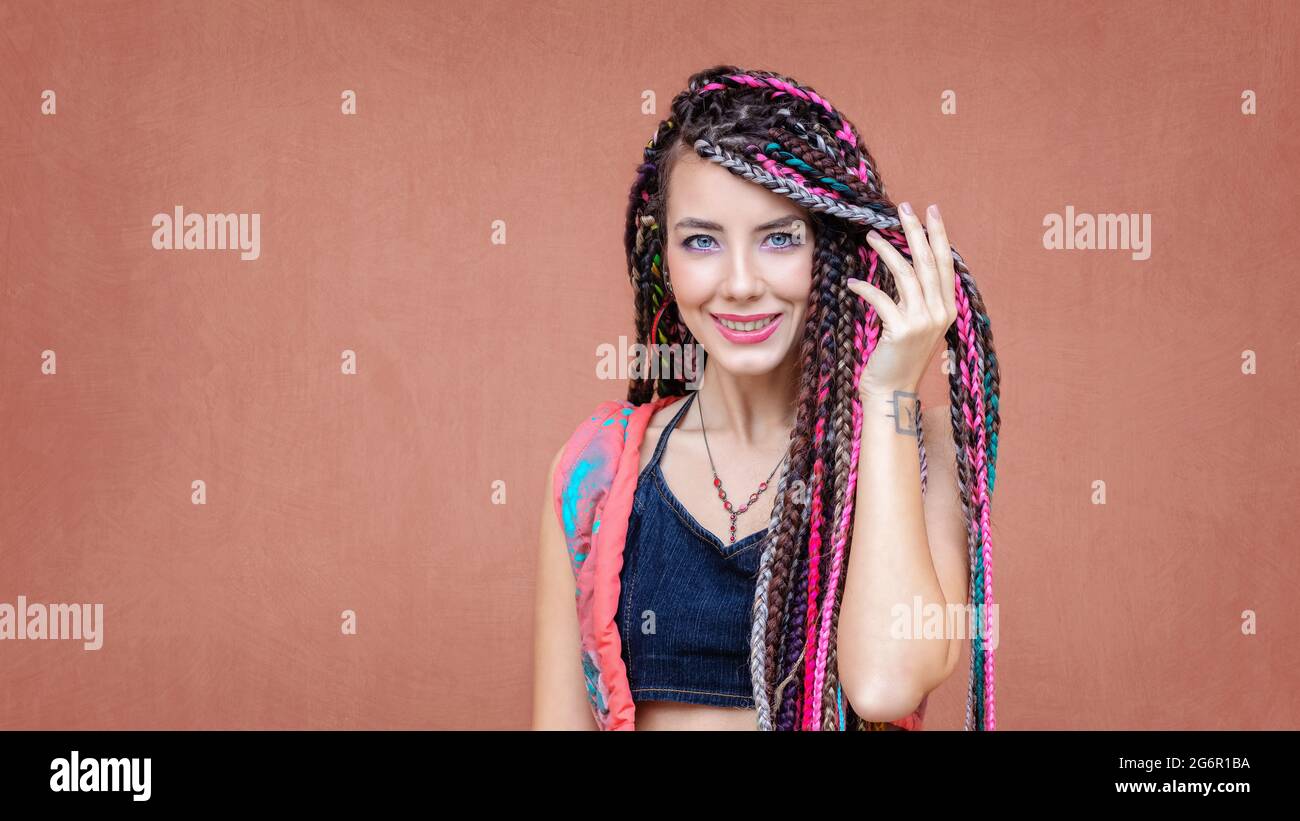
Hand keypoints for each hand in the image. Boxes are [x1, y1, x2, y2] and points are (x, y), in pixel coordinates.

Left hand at [846, 202, 957, 397]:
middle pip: (928, 262)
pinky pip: (881, 299)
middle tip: (904, 208)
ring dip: (887, 251)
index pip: (944, 264)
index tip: (931, 211)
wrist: (891, 392)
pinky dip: (865, 288)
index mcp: (947, 308)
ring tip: (871, 235)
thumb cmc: (898, 357)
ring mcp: (923, 322)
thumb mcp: (914, 324)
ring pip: (907, 274)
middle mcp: (940, 312)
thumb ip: (917, 298)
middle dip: (916, 231)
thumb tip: (907, 266)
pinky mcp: (902, 330)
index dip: (938, 236)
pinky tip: (853, 282)